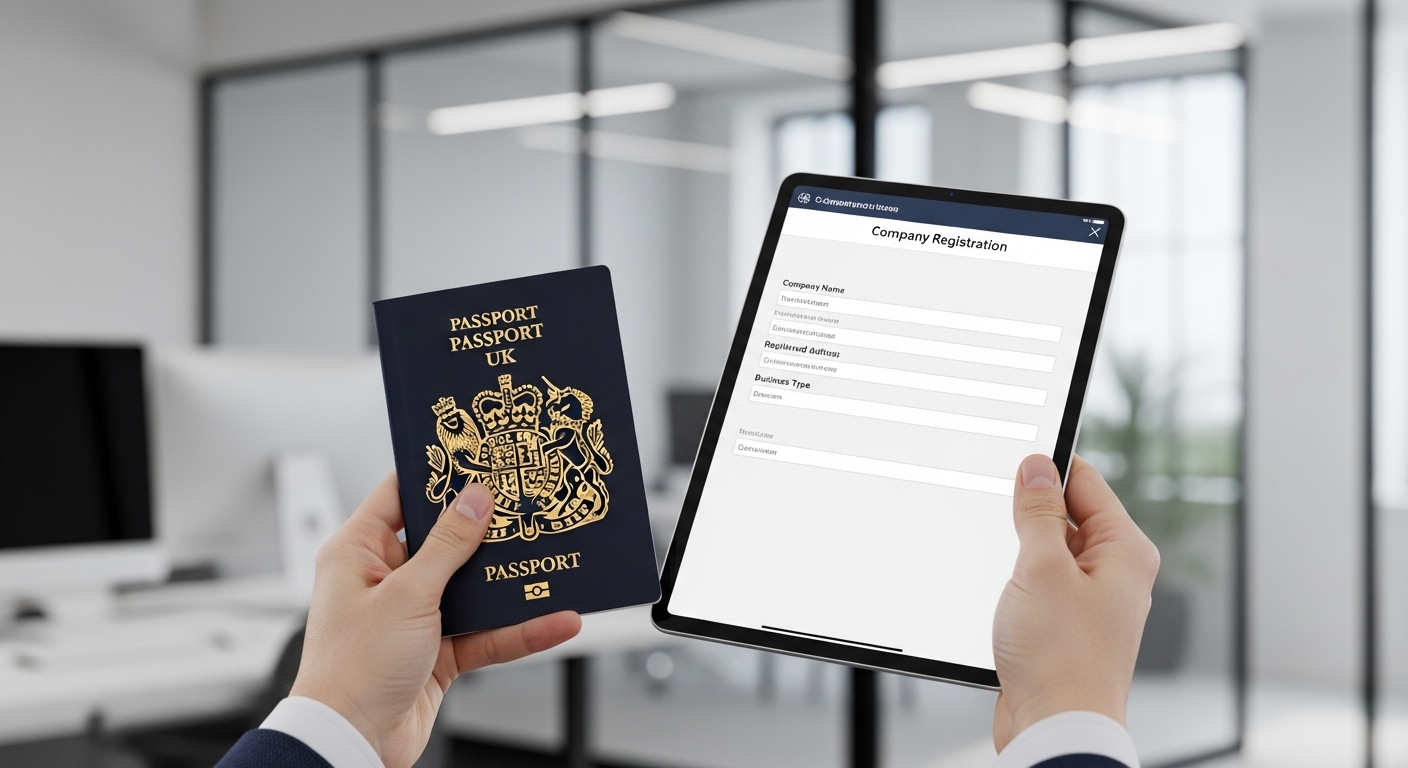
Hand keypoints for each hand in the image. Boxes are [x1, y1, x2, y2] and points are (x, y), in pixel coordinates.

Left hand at [290, 474, 581, 767]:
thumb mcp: (407, 595)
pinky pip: (485, 632)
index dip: (438, 473)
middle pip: (445, 539)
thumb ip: (447, 545)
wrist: (350, 742)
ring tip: (550, 559)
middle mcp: (385, 579)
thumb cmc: (352, 670)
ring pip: (472, 587)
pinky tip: (552, 620)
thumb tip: (474, 499)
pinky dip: (519, 629)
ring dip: (509, 581)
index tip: (478, 457)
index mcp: (359, 552)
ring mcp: (413, 615)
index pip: (401, 494)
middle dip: (487, 528)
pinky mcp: (437, 651)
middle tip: (526, 503)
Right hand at [991, 455, 1159, 751]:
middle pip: (1067, 517)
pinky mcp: (1067, 628)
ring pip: (1049, 555)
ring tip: (1006, 576)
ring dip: (1020, 556)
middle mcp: (1117, 575)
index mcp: (1126, 551)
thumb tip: (1037, 470)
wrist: (1056, 730)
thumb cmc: (1062, 660)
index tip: (1013, 463)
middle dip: (1029, 517)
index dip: (1047, 470)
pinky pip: (1039, 588)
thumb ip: (1038, 513)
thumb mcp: (1041, 568)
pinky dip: (1018, 586)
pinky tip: (1002, 602)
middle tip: (1000, 523)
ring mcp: (1092, 603)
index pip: (1086, 482)